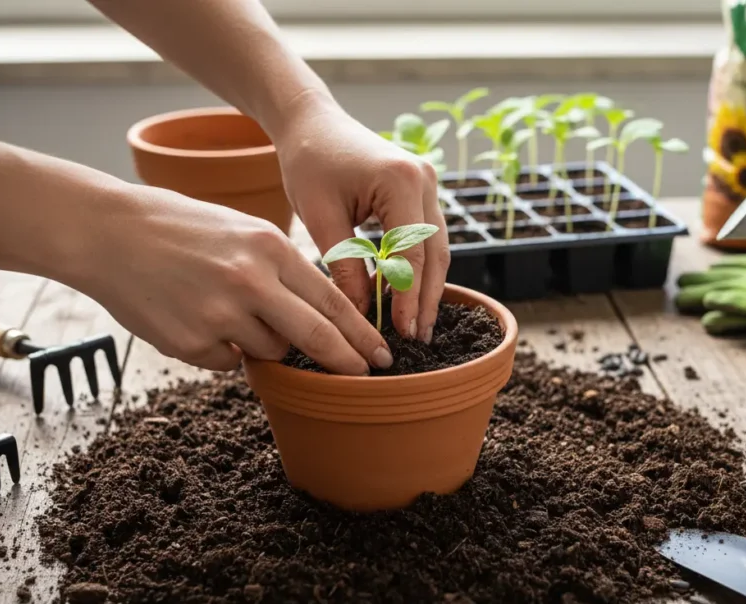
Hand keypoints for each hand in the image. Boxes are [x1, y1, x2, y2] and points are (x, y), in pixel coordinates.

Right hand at [77, 185, 393, 374]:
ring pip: (269, 351)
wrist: (107, 232)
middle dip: (345, 361)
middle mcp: (250, 282)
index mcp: (269, 247)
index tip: (380, 355)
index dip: (360, 333)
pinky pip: (227, 362)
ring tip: (225, 308)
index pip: (331, 300)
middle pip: (315, 337)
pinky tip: (194, 317)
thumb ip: (281, 271)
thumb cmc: (180, 228)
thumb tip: (315, 318)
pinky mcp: (190, 343)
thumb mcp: (243, 231)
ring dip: (262, 343)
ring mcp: (219, 315)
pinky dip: (221, 350)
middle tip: (363, 376)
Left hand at [275, 94, 449, 342]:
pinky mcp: (421, 191)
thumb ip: (344, 267)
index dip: (408, 297)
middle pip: (435, 253)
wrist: (311, 122)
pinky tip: (408, 297)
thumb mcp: (320, 218)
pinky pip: (427, 237)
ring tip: (416, 327)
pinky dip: (419, 268)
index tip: (401, 332)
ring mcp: (428, 183)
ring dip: (427, 287)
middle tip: (417, 339)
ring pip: (437, 247)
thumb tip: (362, 317)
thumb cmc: (308, 161)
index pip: (412, 253)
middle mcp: (424, 179)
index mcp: (401, 181)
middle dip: (426, 299)